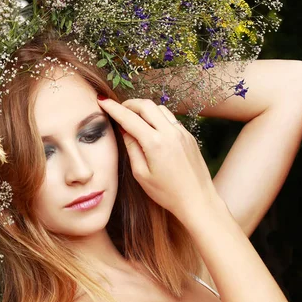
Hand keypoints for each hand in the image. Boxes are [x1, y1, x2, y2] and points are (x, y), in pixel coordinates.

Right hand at [97, 97, 218, 221]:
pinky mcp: (189, 136)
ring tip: (134, 118)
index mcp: (155, 143)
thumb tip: (124, 130)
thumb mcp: (141, 174)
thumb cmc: (167, 193)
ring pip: (160, 108)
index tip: (103, 101)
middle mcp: (170, 133)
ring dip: (145, 108)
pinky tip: (152, 128)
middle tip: (119, 109)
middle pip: (146, 105)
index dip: (114, 108)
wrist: (198, 200)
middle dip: (129, 104)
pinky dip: (157, 117)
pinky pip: (170, 118)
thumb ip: (132, 148)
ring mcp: (182, 133)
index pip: (129, 118)